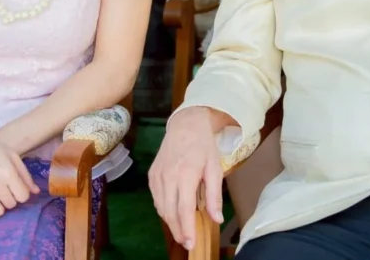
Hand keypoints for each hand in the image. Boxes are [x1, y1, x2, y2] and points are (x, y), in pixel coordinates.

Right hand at [149, 107, 224, 249]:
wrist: (185, 126)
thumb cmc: (203, 147)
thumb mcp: (215, 168)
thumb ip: (214, 195)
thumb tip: (216, 219)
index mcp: (186, 174)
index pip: (183, 209)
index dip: (186, 228)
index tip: (191, 243)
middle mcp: (168, 176)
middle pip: (169, 212)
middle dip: (178, 230)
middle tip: (187, 243)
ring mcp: (157, 176)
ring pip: (161, 207)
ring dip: (170, 222)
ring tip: (182, 231)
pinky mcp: (152, 175)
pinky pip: (156, 198)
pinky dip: (164, 209)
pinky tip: (173, 213)